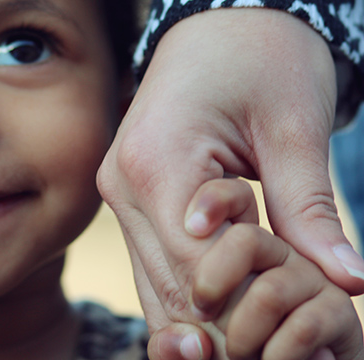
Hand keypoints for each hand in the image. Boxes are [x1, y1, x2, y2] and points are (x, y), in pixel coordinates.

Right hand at [97, 8, 363, 353]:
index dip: (250, 308)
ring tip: (263, 342)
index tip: (306, 334)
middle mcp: (122, 187)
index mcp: (155, 163)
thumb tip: (348, 282)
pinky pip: (156, 265)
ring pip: (156, 286)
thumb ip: (309, 209)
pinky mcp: (131, 202)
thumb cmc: (258, 58)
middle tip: (288, 351)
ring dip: (209, 319)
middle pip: (170, 286)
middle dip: (230, 324)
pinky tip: (233, 310)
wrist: (216, 26)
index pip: (198, 267)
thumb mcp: (294, 128)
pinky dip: (193, 294)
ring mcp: (120, 197)